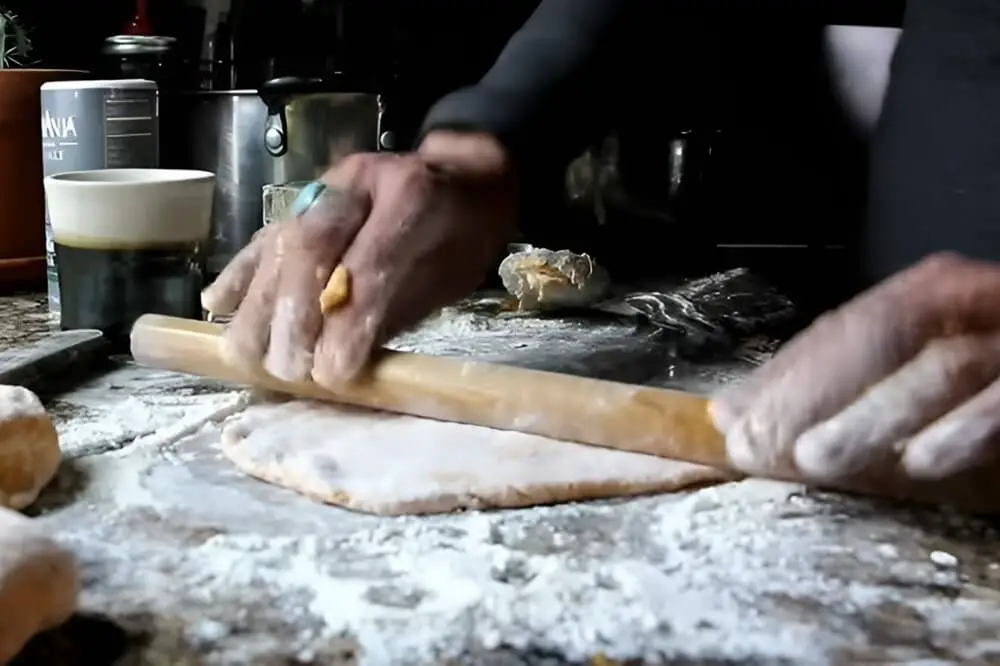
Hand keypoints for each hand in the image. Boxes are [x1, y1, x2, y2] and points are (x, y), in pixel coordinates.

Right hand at [201, 131, 517, 384]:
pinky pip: (265, 236)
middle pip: (310, 247)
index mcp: (415, 195)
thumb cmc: (463, 236)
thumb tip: (345, 360)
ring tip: (248, 356)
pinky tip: (217, 305)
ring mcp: (326, 187)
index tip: (334, 370)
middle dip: (291, 315)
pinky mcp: (302, 204)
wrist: (461, 180)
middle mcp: (362, 183)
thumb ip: (402, 307)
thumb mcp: (453, 272)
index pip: (370, 262)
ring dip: (258, 306)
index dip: (347, 319)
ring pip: (280, 242)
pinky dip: (240, 273)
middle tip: (289, 369)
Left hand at [709, 253, 999, 508]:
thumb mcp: (903, 393)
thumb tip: (730, 411)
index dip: (786, 373)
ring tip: (814, 458)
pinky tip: (923, 462)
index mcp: (938, 300)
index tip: (732, 419)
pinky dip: (968, 428)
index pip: (846, 327)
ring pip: (942, 364)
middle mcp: (978, 305)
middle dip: (813, 387)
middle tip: (757, 440)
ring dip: (873, 414)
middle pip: (884, 333)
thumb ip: (827, 392)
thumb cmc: (989, 392)